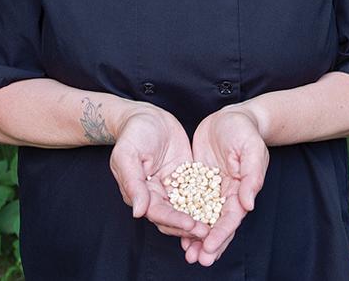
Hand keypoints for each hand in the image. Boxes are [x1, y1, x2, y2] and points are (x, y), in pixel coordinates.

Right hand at [109, 104, 209, 239]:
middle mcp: (156, 195)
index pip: (158, 213)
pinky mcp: (184, 178)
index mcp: (140, 193)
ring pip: (186, 211)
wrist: (146, 116)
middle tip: (208, 233)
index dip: (175, 220)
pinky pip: (196, 195)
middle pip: (173, 218)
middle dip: (189, 227)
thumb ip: (133, 183)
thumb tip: (139, 212)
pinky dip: (205, 205)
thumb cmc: (134, 133)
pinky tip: (221, 212)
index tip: (191, 225)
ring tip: (215, 229)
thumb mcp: (128, 154)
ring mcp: (171, 188)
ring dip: (198, 222)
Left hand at [182, 106, 268, 265]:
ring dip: (196, 237)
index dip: (221, 234)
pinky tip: (175, 230)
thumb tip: (248, 204)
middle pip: (218, 225)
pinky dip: (185, 217)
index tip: (210, 247)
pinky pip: (190, 203)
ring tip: (187, 255)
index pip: (231, 217)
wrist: (232, 116)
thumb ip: (251, 176)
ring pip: (204, 218)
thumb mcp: (251, 149)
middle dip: (209, 244)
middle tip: (197, 260)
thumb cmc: (245, 130)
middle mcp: (227, 194)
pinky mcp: (198, 181)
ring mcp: (212, 189)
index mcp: (242, 189)